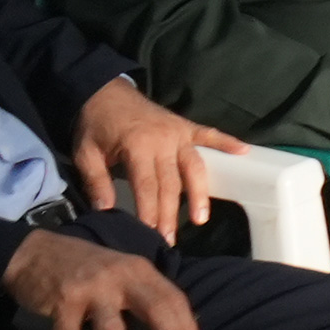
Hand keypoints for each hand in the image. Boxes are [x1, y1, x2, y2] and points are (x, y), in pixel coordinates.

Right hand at [3, 227, 199, 329]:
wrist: (34, 252)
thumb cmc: (83, 267)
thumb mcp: (119, 270)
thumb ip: (141, 292)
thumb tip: (172, 326)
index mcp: (139, 270)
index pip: (172, 297)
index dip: (186, 324)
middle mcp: (121, 276)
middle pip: (156, 307)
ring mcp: (93, 286)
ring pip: (109, 329)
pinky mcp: (64, 297)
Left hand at [68, 77, 245, 236]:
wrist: (104, 90)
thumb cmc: (95, 125)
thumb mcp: (85, 152)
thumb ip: (96, 181)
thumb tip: (105, 210)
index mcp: (138, 146)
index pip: (147, 185)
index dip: (150, 211)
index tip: (152, 233)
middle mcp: (164, 141)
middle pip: (172, 182)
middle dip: (170, 213)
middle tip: (170, 239)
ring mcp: (178, 133)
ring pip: (195, 166)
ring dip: (199, 193)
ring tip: (200, 218)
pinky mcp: (186, 126)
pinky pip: (209, 135)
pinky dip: (227, 142)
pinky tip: (244, 152)